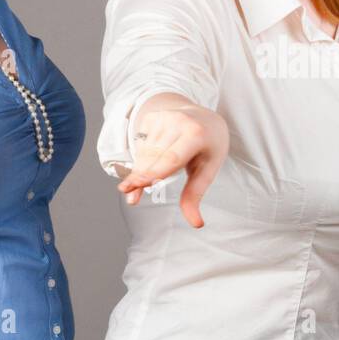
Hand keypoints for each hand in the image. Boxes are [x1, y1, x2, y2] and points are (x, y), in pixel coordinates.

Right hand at [117, 102, 229, 227]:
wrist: (205, 119)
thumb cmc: (208, 147)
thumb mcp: (208, 170)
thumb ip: (195, 195)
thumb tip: (196, 223)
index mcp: (197, 134)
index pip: (171, 158)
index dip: (152, 173)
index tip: (135, 185)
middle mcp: (179, 122)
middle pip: (153, 158)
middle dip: (140, 178)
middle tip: (130, 196)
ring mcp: (164, 116)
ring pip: (144, 152)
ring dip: (141, 170)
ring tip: (142, 181)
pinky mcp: (152, 116)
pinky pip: (140, 143)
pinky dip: (143, 157)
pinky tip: (153, 159)